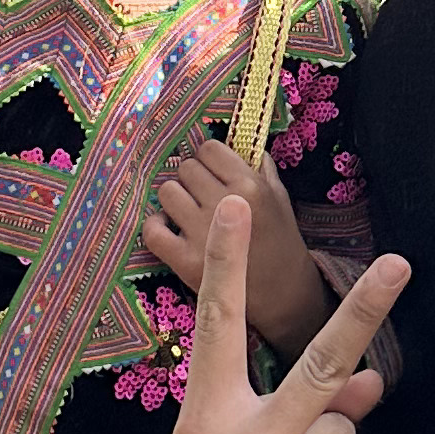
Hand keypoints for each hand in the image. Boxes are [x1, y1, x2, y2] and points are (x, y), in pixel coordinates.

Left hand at [147, 136, 330, 357]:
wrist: (282, 294)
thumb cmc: (280, 239)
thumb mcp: (279, 196)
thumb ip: (259, 165)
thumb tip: (237, 139)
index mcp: (250, 186)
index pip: (209, 148)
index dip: (210, 160)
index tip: (215, 174)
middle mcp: (225, 206)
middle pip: (186, 168)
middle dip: (193, 179)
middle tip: (204, 197)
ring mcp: (203, 235)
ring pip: (167, 192)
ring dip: (175, 199)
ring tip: (189, 212)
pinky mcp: (185, 261)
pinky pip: (152, 230)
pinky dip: (156, 227)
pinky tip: (170, 230)